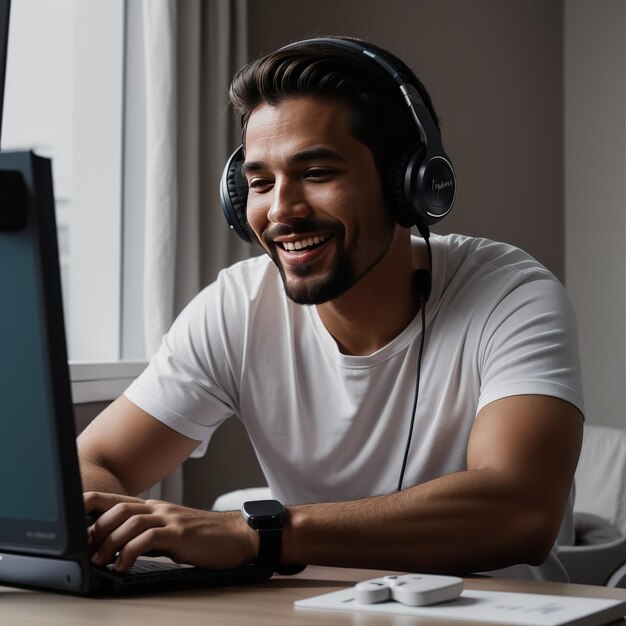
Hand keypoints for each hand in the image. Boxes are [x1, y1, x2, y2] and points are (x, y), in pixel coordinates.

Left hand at [84, 492, 256, 571]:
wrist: (237, 536)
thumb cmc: (204, 538)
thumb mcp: (171, 534)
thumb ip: (147, 536)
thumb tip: (119, 549)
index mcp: (155, 508)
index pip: (117, 499)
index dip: (91, 505)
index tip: (73, 520)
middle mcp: (160, 509)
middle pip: (117, 508)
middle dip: (95, 528)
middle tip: (85, 550)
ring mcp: (170, 518)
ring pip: (129, 521)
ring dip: (108, 541)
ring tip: (100, 561)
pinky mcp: (180, 533)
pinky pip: (148, 538)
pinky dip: (130, 552)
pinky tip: (124, 565)